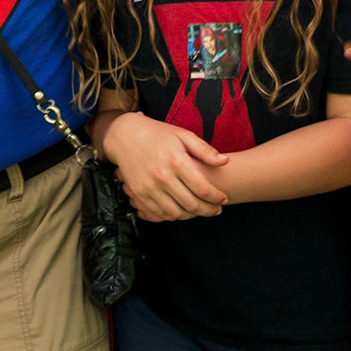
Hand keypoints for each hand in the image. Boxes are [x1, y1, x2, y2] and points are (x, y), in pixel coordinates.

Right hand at [100, 111, 227, 222]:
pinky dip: (172, 216)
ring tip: (200, 210)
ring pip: (175, 213)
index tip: (223, 198)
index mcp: (176, 161)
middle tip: (217, 210)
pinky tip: (181, 210)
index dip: (216, 197)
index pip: (202, 188)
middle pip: (191, 204)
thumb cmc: (157, 134)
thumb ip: (204, 150)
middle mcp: (162, 176)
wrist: (125, 135)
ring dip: (191, 216)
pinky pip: (158, 214)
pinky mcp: (139, 193)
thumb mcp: (183, 135)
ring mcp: (148, 187)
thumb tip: (225, 162)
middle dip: (208, 210)